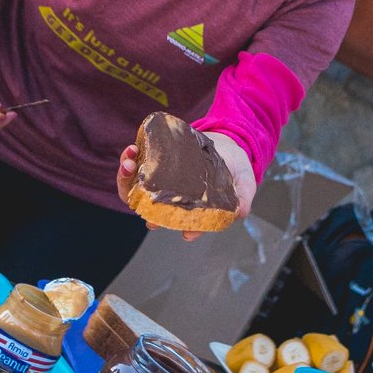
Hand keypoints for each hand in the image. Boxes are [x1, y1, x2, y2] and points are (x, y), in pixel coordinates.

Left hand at [115, 133, 255, 241]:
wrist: (226, 141)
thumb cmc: (234, 167)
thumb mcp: (244, 182)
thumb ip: (243, 198)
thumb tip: (239, 212)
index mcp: (192, 208)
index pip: (184, 223)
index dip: (182, 227)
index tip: (185, 231)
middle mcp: (173, 198)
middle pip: (151, 209)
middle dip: (143, 206)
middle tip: (144, 197)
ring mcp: (162, 180)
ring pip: (137, 188)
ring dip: (127, 179)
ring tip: (130, 163)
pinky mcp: (155, 161)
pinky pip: (136, 165)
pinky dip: (130, 159)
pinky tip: (133, 150)